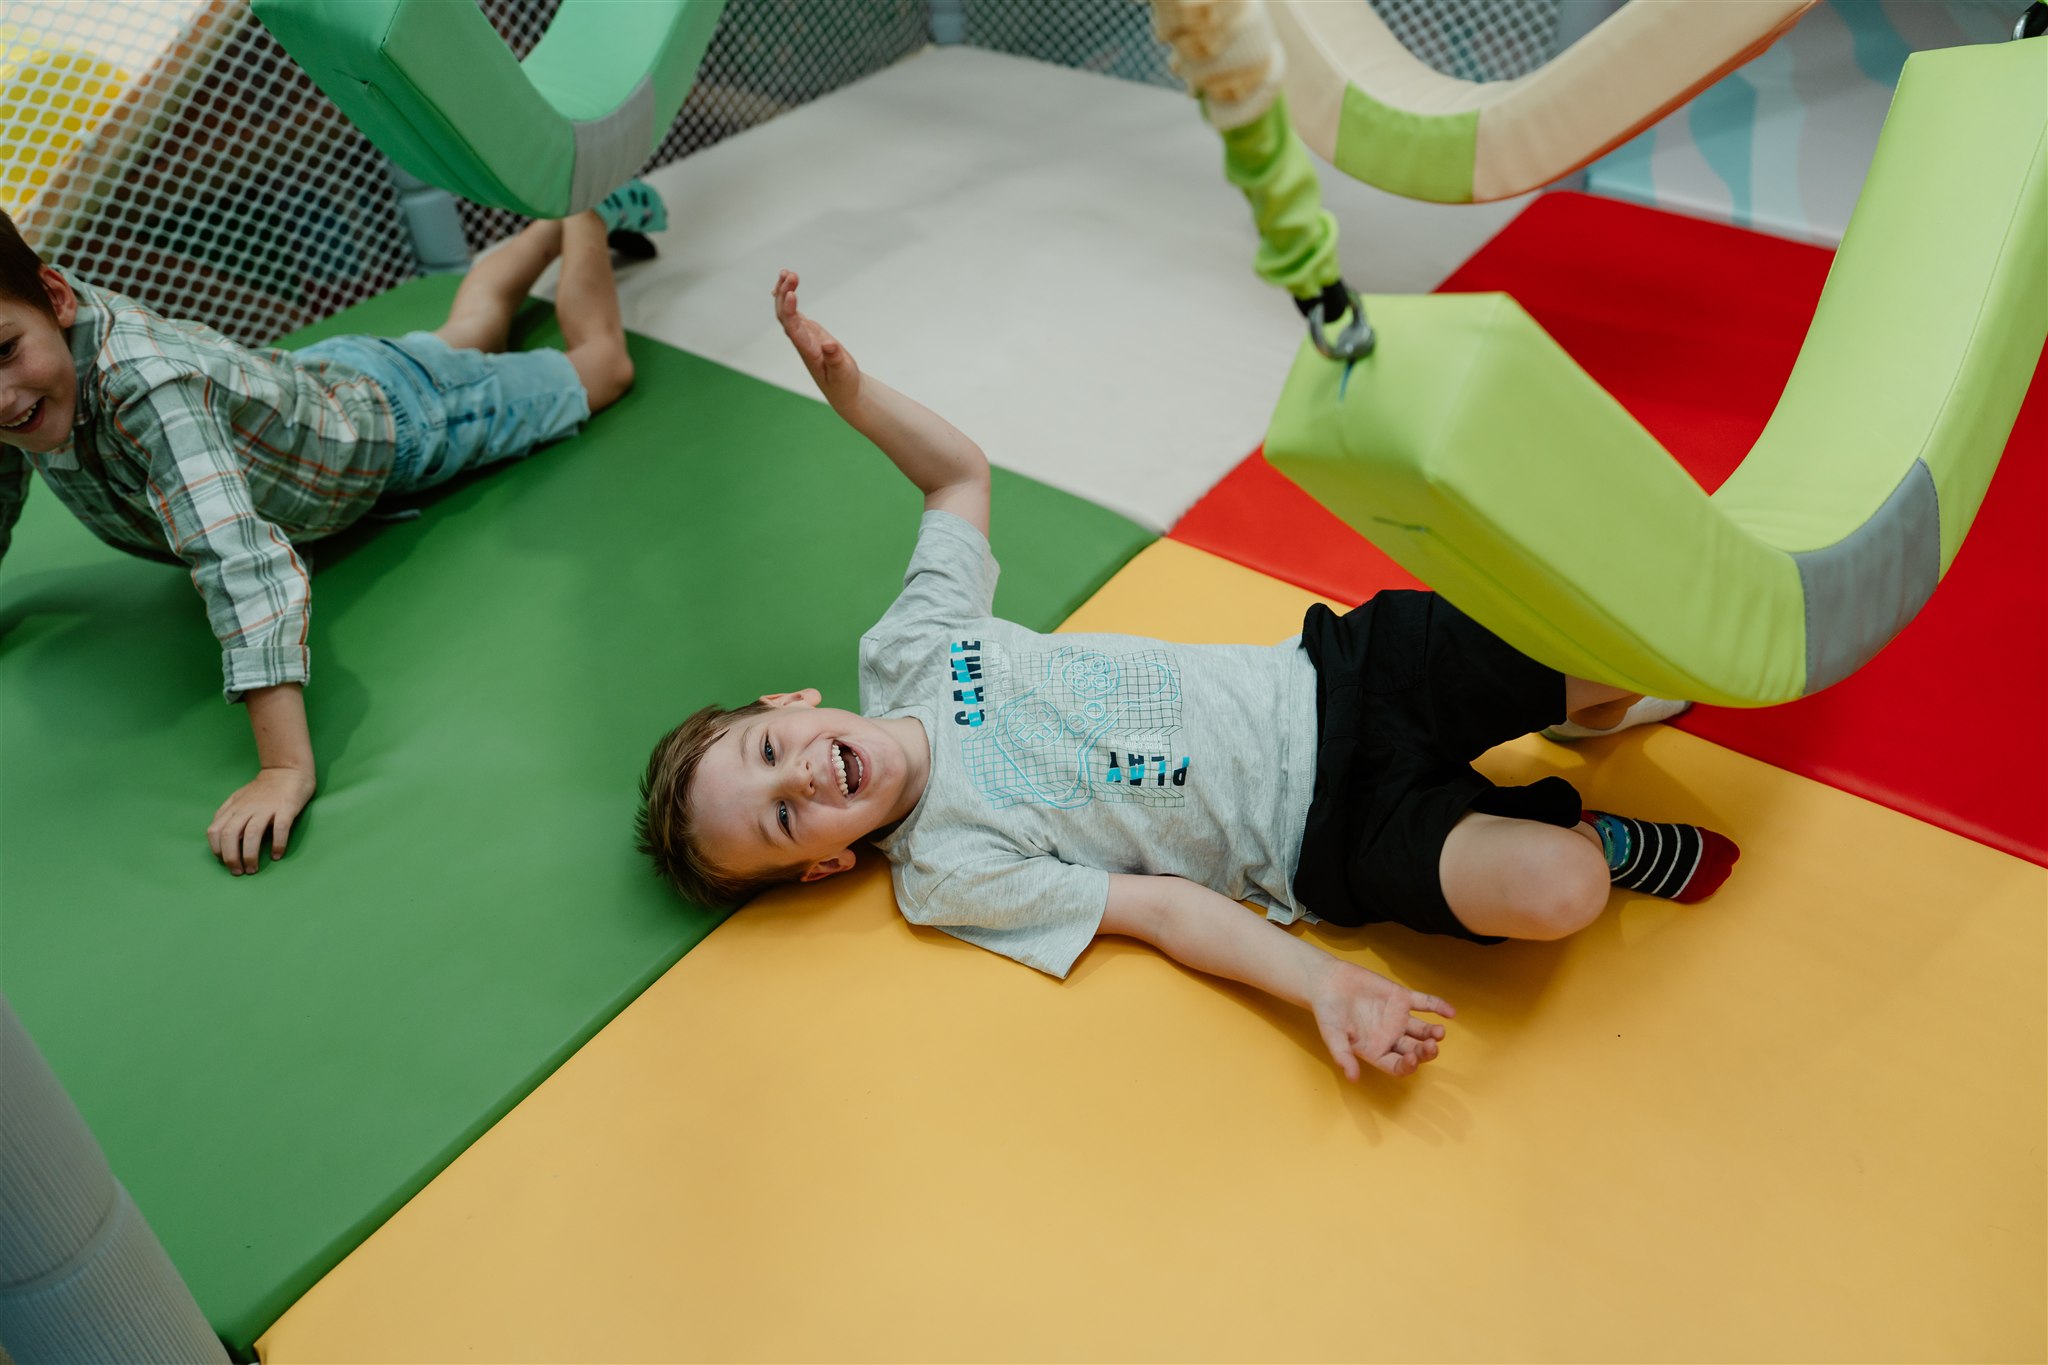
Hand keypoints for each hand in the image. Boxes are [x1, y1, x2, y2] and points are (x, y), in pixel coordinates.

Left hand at [208, 766, 315, 874]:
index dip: (216, 849)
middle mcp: (247, 809)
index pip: (215, 831)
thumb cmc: (263, 789)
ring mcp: (267, 808)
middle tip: (238, 872)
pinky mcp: (286, 808)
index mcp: (234, 808)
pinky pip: (280, 828)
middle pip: (230, 835)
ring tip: (253, 869)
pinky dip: (278, 844)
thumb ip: (228, 815)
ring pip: (252, 834)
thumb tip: (222, 840)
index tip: (224, 861)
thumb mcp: (239, 799)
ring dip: (250, 855)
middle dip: (231, 858)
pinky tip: (277, 855)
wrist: (287, 769)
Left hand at [773, 269, 860, 407]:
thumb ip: (835, 359)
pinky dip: (787, 298)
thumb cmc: (844, 383)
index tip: (791, 294)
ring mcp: (802, 336)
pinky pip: (792, 313)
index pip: (793, 328)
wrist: (842, 390)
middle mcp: (801, 341)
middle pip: (785, 316)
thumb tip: (828, 345)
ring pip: (786, 312)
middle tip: (790, 274)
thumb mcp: (843, 373)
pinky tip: (784, 286)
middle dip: (785, 294)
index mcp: (808, 351)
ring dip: (784, 292)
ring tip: (787, 272)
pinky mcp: (807, 332)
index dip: (789, 311)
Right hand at [1309, 961, 1454, 1079]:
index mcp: (1376, 1051)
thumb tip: (1352, 1079)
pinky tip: (1450, 1012)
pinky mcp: (1401, 998)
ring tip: (1439, 1032)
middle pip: (1414, 1050)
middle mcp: (1390, 1037)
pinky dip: (1438, 1006)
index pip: (1397, 1065)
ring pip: (1422, 1030)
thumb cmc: (1327, 1012)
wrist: (1327, 981)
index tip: (1411, 1060)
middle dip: (1425, 1051)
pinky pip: (1424, 1003)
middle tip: (1431, 1046)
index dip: (1407, 1066)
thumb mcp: (1332, 1035)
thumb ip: (1343, 1055)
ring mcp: (1398, 1018)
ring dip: (1433, 1032)